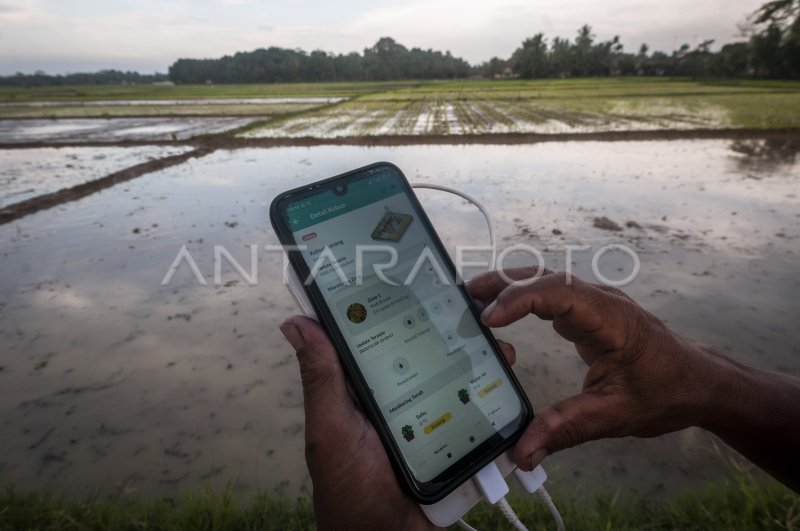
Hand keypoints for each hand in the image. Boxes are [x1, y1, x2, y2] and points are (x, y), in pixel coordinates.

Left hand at [280, 316, 518, 530]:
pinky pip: (471, 409)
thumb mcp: (332, 429)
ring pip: (453, 375)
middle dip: (449, 327)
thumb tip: (296, 323)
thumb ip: (321, 380)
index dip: (392, 304)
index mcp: (363, 385)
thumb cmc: (348, 488)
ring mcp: (425, 414)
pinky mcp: (449, 436)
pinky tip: (504, 380)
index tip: (412, 272)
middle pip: (423, 348)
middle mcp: (395, 393)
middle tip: (474, 309)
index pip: (377, 333)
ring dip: (476, 359)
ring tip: (499, 348)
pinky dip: (488, 395)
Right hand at [466, 267, 730, 471]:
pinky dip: (523, 297)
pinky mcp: (589, 312)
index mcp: (612, 319)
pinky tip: (502, 312)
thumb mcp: (614, 415)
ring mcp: (595, 303)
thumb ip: (565, 429)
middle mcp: (602, 301)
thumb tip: (522, 453)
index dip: (521, 300)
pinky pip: (552, 294)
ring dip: (510, 285)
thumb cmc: (665, 393)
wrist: (698, 382)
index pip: (559, 293)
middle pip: (547, 276)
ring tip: (472, 297)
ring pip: (547, 280)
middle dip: (504, 283)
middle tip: (464, 296)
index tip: (490, 318)